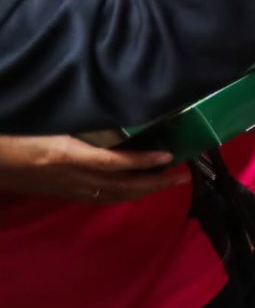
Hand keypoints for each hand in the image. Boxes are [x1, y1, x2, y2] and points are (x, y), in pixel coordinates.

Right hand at [0, 133, 186, 201]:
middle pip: (121, 185)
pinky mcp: (60, 193)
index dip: (142, 162)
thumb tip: (111, 111)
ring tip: (169, 182)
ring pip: (113, 195)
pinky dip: (122, 194)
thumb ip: (76, 122)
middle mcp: (69, 177)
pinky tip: (136, 189)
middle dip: (155, 183)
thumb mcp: (44, 123)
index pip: (113, 163)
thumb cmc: (11, 135)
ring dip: (143, 190)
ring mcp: (65, 188)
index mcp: (64, 156)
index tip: (169, 156)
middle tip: (184, 175)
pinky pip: (98, 197)